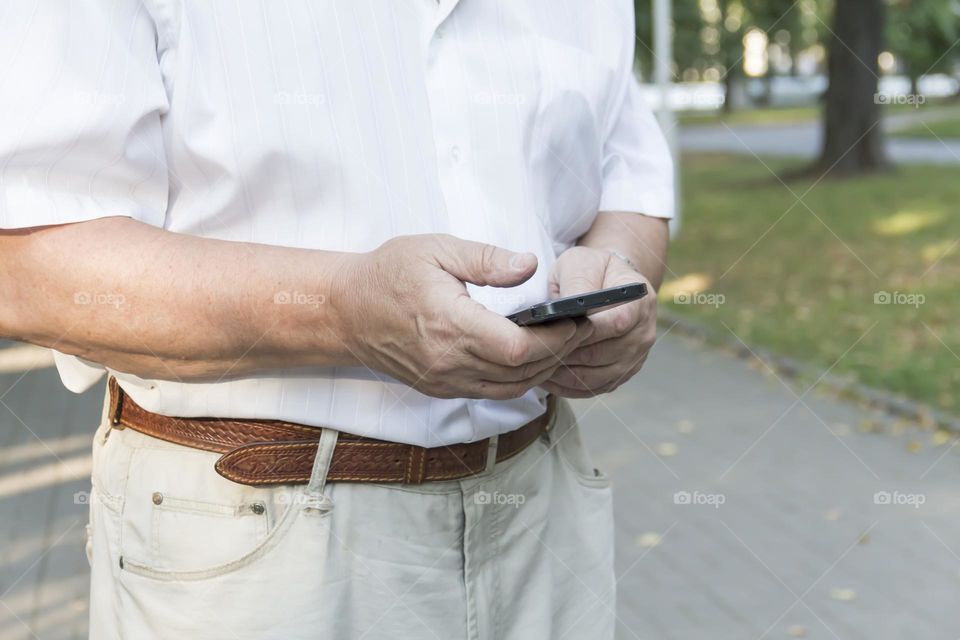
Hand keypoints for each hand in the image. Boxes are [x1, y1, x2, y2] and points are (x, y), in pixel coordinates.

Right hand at [337, 234, 593, 399]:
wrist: (345, 311)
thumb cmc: (388, 273)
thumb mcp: (437, 249)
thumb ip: (487, 259)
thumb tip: (530, 265)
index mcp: (449, 324)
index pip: (517, 347)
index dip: (556, 338)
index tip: (575, 318)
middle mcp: (447, 362)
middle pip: (522, 372)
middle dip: (560, 351)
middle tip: (581, 327)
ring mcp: (444, 381)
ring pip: (512, 389)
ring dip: (543, 369)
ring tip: (562, 341)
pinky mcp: (441, 389)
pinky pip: (492, 392)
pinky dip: (519, 379)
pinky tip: (531, 356)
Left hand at [541, 246, 655, 397]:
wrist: (607, 285)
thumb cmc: (590, 271)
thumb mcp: (581, 263)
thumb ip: (578, 283)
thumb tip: (570, 307)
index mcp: (639, 300)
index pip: (618, 323)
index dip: (586, 331)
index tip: (557, 331)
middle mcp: (644, 332)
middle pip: (603, 354)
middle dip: (568, 354)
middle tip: (535, 353)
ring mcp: (635, 357)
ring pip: (596, 377)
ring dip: (564, 373)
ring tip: (536, 365)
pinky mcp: (621, 374)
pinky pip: (593, 388)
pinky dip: (567, 385)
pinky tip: (546, 375)